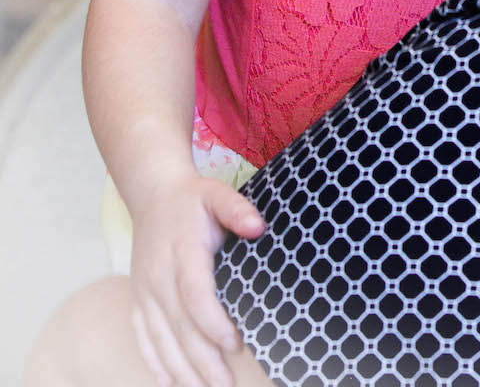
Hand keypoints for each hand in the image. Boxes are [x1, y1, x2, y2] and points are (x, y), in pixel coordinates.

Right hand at [128, 174, 264, 386]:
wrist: (152, 196)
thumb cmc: (193, 199)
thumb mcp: (217, 193)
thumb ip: (238, 209)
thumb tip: (259, 228)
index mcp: (182, 253)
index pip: (194, 296)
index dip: (212, 323)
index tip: (235, 344)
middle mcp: (159, 278)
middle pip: (179, 328)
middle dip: (202, 363)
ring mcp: (145, 293)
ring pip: (161, 341)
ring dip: (182, 372)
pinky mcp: (139, 301)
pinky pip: (144, 339)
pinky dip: (157, 364)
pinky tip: (170, 385)